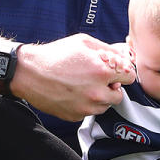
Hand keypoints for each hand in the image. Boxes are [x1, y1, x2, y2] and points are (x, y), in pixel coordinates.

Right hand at [11, 34, 135, 120]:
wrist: (29, 73)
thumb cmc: (56, 55)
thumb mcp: (84, 42)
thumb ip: (108, 50)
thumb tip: (123, 58)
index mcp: (102, 72)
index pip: (130, 78)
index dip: (123, 73)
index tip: (115, 71)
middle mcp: (96, 93)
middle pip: (119, 95)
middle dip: (112, 87)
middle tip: (97, 79)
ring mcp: (85, 107)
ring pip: (105, 106)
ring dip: (100, 97)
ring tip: (83, 85)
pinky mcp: (75, 116)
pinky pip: (89, 112)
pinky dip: (86, 105)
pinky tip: (73, 93)